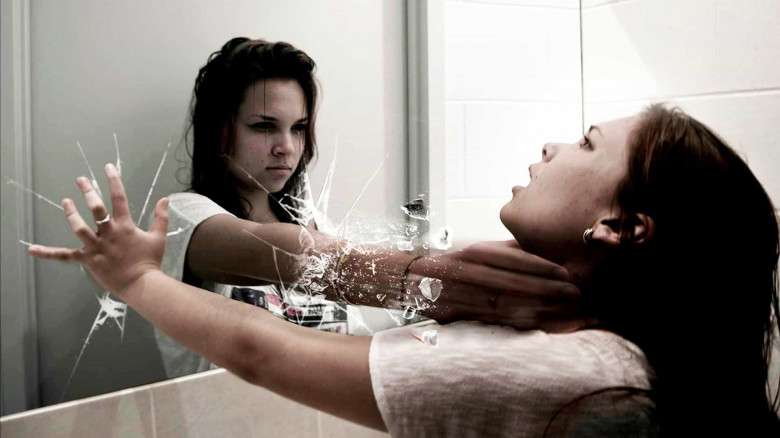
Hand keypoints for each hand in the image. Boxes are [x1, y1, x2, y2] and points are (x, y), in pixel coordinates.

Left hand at [27, 163, 168, 295]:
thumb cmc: (150, 261)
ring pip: (79, 228)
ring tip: (66, 202)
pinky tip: (32, 248)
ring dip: (71, 214)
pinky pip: (65, 256)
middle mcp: (108, 233)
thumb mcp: (158, 237)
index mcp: (125, 226)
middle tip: (80, 180)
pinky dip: (48, 253)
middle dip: (88, 192)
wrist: (142, 284)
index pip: (119, 198)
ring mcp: (96, 246)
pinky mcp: (87, 260)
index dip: (113, 181)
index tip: (107, 167)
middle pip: (96, 208)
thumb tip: (166, 199)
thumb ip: (161, 217)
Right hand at [409, 240, 588, 331]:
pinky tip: (541, 322)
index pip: (515, 259)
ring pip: (507, 303)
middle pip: (515, 282)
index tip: (566, 273)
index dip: (542, 267)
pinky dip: (520, 322)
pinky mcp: (462, 314)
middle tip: (574, 293)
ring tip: (564, 310)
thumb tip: (545, 249)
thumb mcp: (480, 249)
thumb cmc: (458, 263)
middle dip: (547, 289)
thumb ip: (510, 249)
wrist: (415, 279)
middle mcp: (471, 272)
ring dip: (538, 308)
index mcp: (478, 253)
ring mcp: (466, 295)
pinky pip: (496, 319)